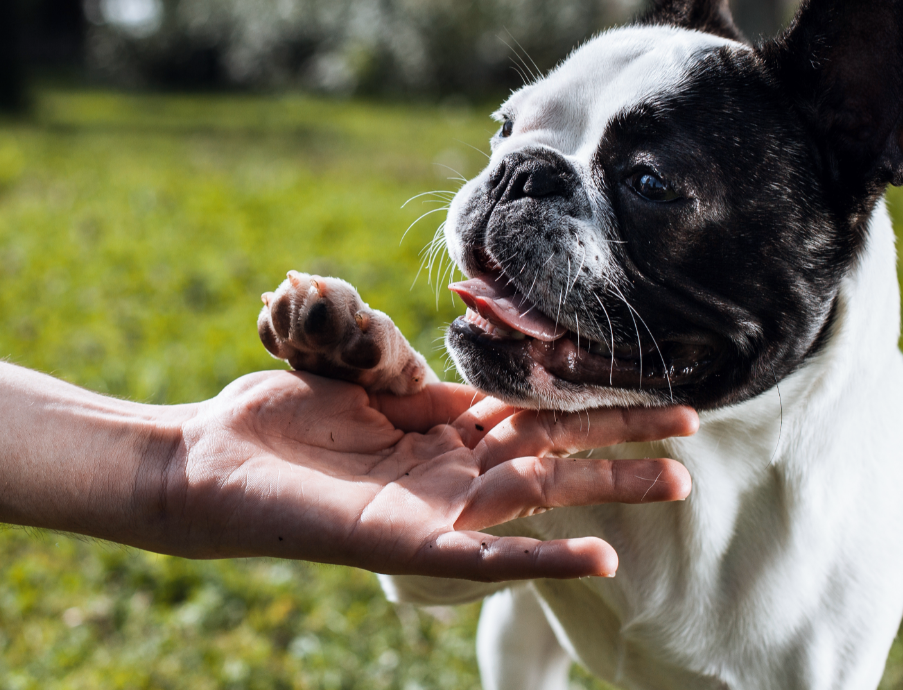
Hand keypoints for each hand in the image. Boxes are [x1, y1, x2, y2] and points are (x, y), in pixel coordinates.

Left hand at [147, 371, 695, 579]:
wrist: (209, 464)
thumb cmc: (276, 419)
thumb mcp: (356, 373)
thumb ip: (412, 365)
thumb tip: (462, 343)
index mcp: (443, 426)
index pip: (534, 408)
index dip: (589, 395)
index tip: (639, 378)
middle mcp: (452, 470)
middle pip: (555, 448)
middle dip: (622, 439)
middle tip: (692, 429)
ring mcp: (437, 511)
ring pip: (541, 497)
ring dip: (607, 491)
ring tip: (676, 484)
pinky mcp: (412, 545)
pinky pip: (491, 557)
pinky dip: (545, 558)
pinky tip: (601, 556)